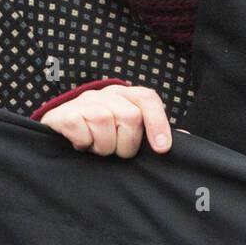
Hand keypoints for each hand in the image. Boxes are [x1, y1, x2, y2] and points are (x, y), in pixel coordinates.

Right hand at [39, 86, 171, 157]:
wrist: (60, 130)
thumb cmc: (102, 134)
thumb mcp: (129, 131)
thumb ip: (153, 133)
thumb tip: (185, 136)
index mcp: (127, 95)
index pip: (147, 99)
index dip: (158, 123)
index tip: (162, 149)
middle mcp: (106, 93)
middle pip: (129, 116)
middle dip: (126, 143)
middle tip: (116, 151)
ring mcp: (84, 101)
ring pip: (104, 121)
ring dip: (103, 145)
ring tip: (97, 148)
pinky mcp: (62, 113)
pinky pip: (79, 126)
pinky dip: (83, 142)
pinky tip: (81, 145)